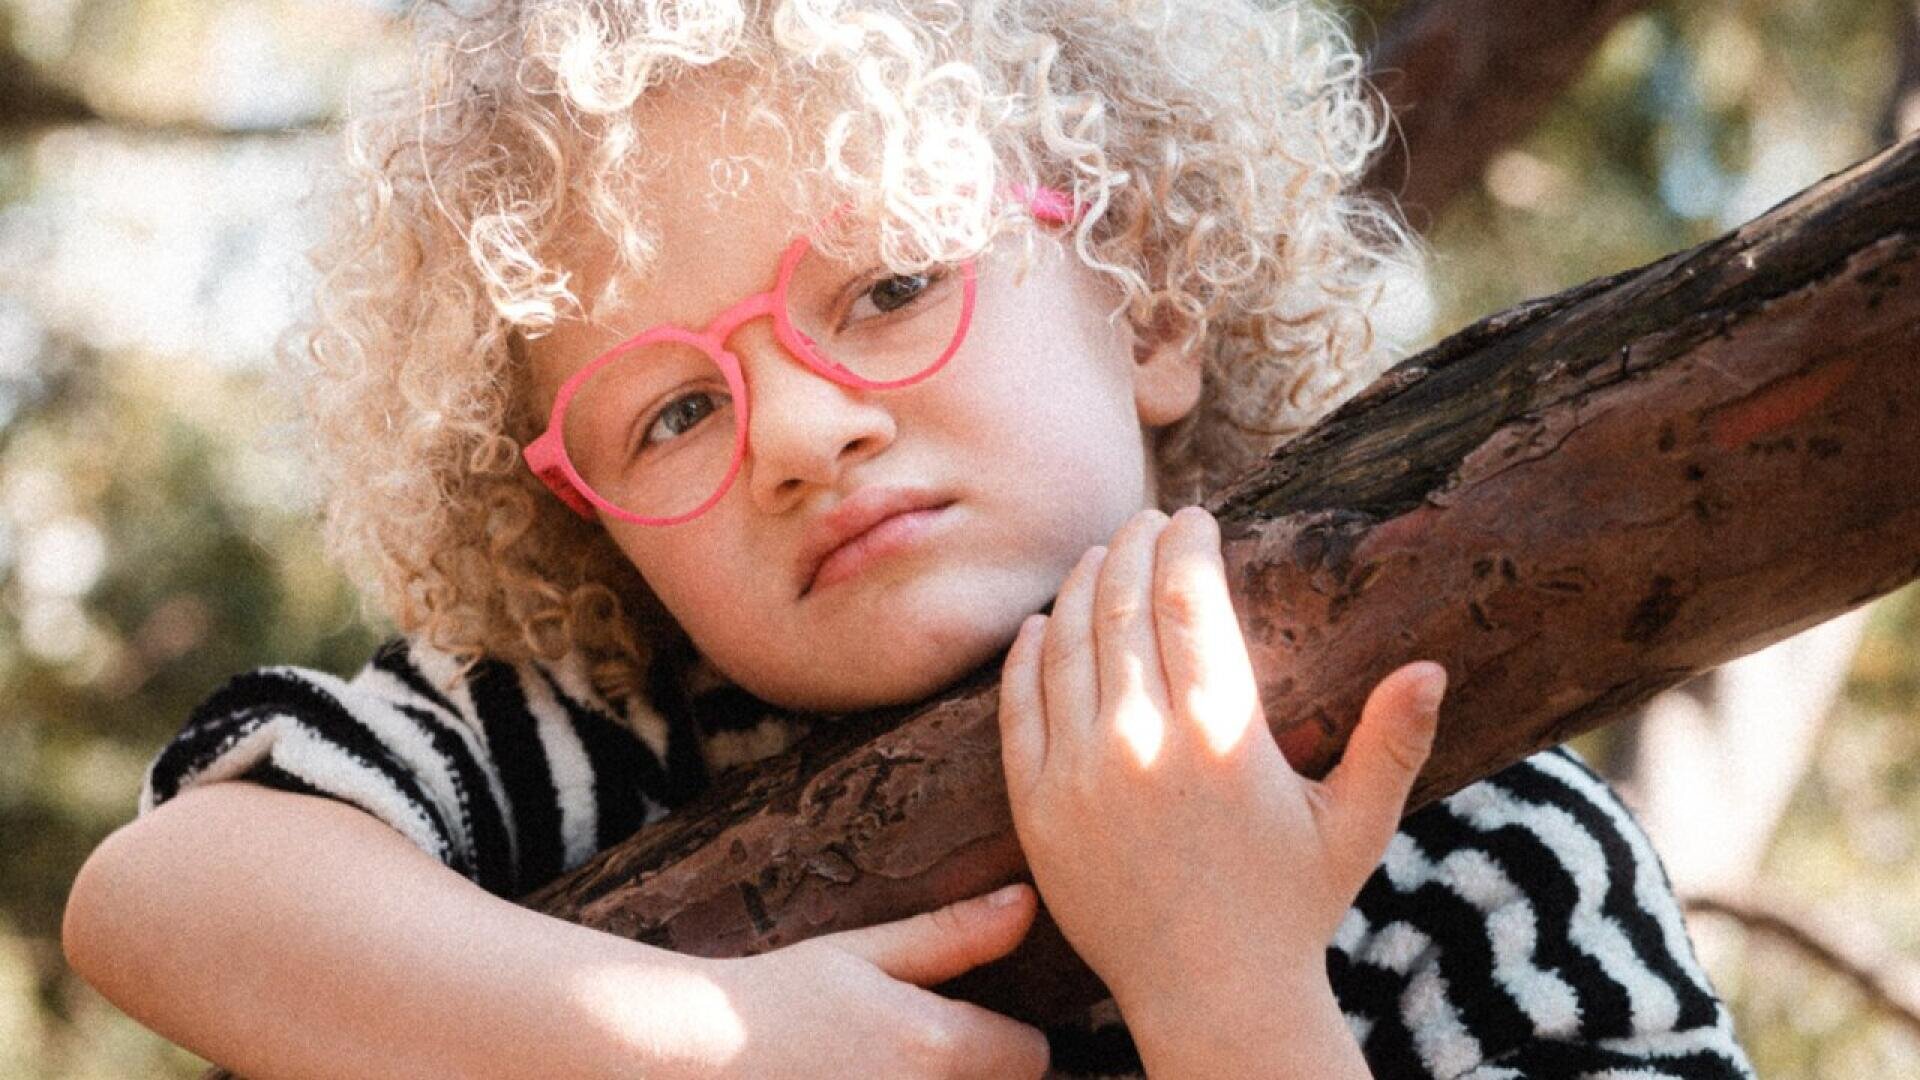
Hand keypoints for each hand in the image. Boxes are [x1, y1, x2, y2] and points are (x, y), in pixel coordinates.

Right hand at [702, 884, 1049, 1078]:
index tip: (969, 1026)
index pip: (1032, 1056)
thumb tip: (1027, 903)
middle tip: (919, 1049)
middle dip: (979, 1072)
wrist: (697, 1056)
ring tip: (889, 1067)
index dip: (1007, 1037)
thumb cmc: (779, 997)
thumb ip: (954, 936)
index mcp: (936, 1046)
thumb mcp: (865, 953)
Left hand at [996, 506, 1446, 1023]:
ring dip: (1079, 584)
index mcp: (1223, 734)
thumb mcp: (1357, 827)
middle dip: (1133, 546)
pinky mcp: (1037, 807)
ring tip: (1098, 556)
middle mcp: (1143, 742)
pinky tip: (1040, 625)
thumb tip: (1432, 667)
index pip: (1190, 600)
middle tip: (1146, 519)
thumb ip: (1393, 743)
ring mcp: (1080, 773)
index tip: (1194, 517)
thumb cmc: (1291, 908)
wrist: (1210, 996)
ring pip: (1066, 643)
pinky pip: (1019, 707)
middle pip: (1122, 604)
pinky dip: (1027, 655)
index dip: (1187, 544)